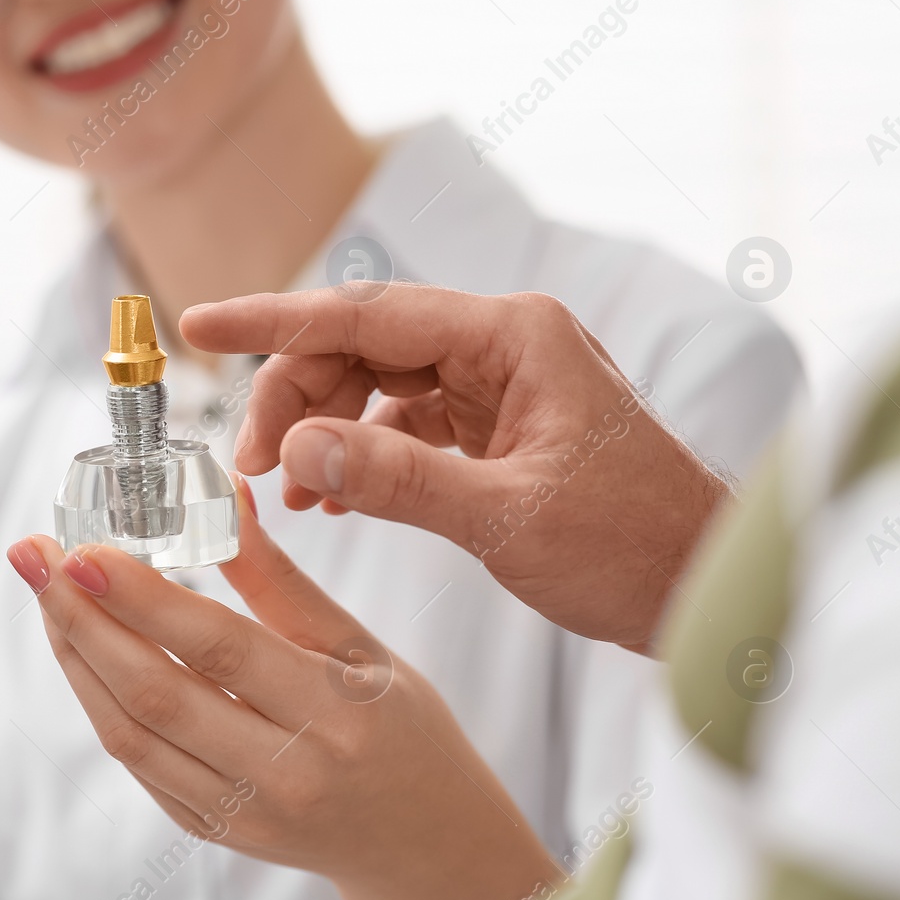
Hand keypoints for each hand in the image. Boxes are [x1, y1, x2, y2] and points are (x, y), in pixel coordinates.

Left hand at [8, 479, 557, 899]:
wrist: (421, 841)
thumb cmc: (396, 725)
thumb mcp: (358, 643)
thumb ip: (279, 577)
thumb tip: (224, 491)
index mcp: (333, 712)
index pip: (219, 648)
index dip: (142, 599)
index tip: (81, 549)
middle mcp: (285, 773)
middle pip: (155, 693)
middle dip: (81, 620)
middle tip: (35, 557)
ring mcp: (243, 815)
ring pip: (130, 734)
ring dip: (76, 659)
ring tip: (49, 596)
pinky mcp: (212, 833)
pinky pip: (139, 765)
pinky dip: (99, 702)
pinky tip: (84, 650)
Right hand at [180, 285, 730, 649]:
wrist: (700, 588)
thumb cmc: (633, 547)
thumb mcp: (507, 517)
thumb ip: (396, 481)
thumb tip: (292, 454)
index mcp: (512, 335)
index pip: (365, 311)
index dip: (273, 320)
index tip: (199, 326)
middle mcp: (502, 345)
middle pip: (361, 346)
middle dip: (295, 400)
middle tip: (249, 468)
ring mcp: (499, 384)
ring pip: (375, 385)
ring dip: (322, 432)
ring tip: (284, 493)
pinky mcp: (496, 426)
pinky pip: (404, 424)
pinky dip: (360, 457)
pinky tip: (330, 501)